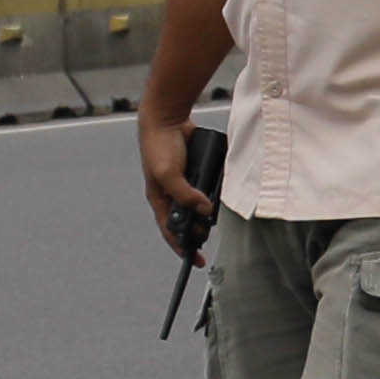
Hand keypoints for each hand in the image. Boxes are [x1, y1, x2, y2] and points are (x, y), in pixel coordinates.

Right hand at [138, 102, 216, 250]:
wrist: (167, 118)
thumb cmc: (159, 145)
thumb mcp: (169, 174)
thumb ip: (186, 194)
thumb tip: (205, 210)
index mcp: (159, 198)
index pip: (170, 230)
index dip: (182, 247)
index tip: (197, 260)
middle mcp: (172, 193)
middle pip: (188, 220)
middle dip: (198, 230)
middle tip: (209, 235)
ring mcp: (185, 182)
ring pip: (199, 205)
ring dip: (207, 212)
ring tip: (216, 217)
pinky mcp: (197, 171)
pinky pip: (208, 186)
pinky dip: (214, 191)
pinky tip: (221, 193)